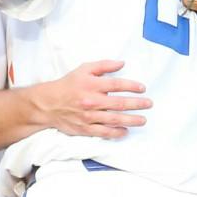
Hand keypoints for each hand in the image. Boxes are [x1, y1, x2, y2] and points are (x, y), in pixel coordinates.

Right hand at [34, 60, 149, 138]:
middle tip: (148, 104)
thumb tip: (122, 63)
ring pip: (114, 119)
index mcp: (91, 85)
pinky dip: (116, 133)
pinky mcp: (85, 129)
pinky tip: (125, 131)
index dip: (132, 86)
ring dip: (131, 120)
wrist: (48, 104)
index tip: (142, 88)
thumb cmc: (68, 85)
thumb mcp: (83, 69)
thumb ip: (103, 65)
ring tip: (143, 120)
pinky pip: (103, 132)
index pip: (116, 85)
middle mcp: (91, 101)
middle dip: (137, 104)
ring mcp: (89, 116)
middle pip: (119, 103)